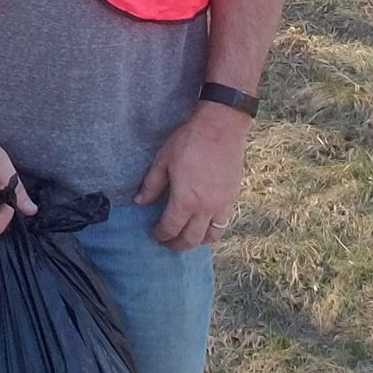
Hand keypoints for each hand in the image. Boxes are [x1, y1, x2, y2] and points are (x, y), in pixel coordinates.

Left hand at [134, 102, 249, 249]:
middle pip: (191, 239)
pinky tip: (204, 223)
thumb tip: (139, 202)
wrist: (221, 127)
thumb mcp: (163, 160)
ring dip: (198, 241)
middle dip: (177, 245)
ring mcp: (222, 204)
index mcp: (186, 199)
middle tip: (167, 243)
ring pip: (212, 236)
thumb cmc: (189, 141)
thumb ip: (151, 184)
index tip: (154, 234)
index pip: (171, 228)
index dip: (160, 234)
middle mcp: (206, 207)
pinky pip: (224, 222)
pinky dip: (213, 228)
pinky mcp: (233, 196)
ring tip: (187, 237)